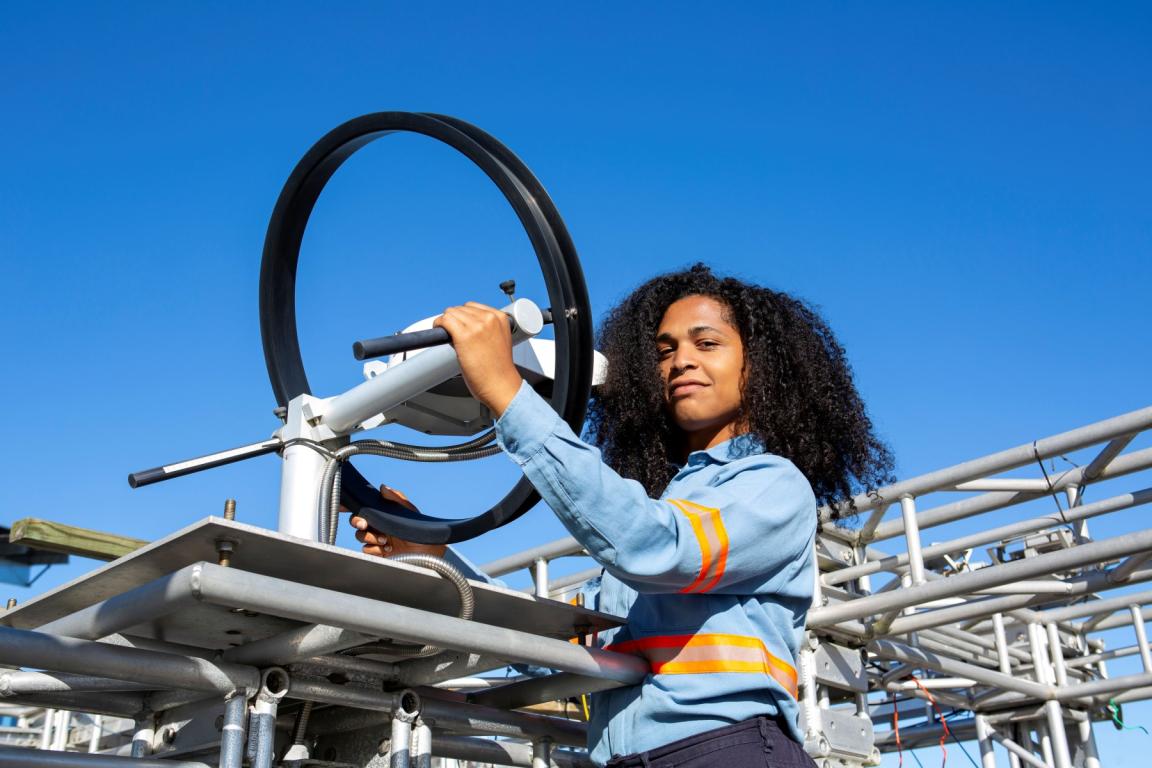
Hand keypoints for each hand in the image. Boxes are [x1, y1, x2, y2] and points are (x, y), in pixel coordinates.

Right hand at [349, 485, 447, 558]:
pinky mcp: (377, 553)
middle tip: (365, 525)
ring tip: (386, 540)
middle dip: (358, 522)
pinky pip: (366, 550)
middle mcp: (378, 526)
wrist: (428, 552)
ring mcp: (376, 540)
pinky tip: (388, 549)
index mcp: (383, 514)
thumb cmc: (420, 531)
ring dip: (371, 537)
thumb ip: (396, 499)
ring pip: (360, 536)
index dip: (354, 507)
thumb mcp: (410, 512)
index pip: (365, 509)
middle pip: (357, 522)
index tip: (349, 507)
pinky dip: (375, 549)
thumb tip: (383, 487)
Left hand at [433, 301, 522, 416]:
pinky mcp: (464, 336)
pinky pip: (444, 321)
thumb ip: (486, 328)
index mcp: (501, 317)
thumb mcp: (498, 340)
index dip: (464, 316)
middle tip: (454, 335)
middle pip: (461, 308)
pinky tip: (440, 332)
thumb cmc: (499, 370)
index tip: (460, 326)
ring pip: (451, 313)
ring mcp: (477, 326)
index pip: (473, 306)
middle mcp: (489, 319)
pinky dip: (439, 325)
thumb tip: (462, 324)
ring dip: (446, 322)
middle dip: (455, 320)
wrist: (501, 386)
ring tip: (449, 336)